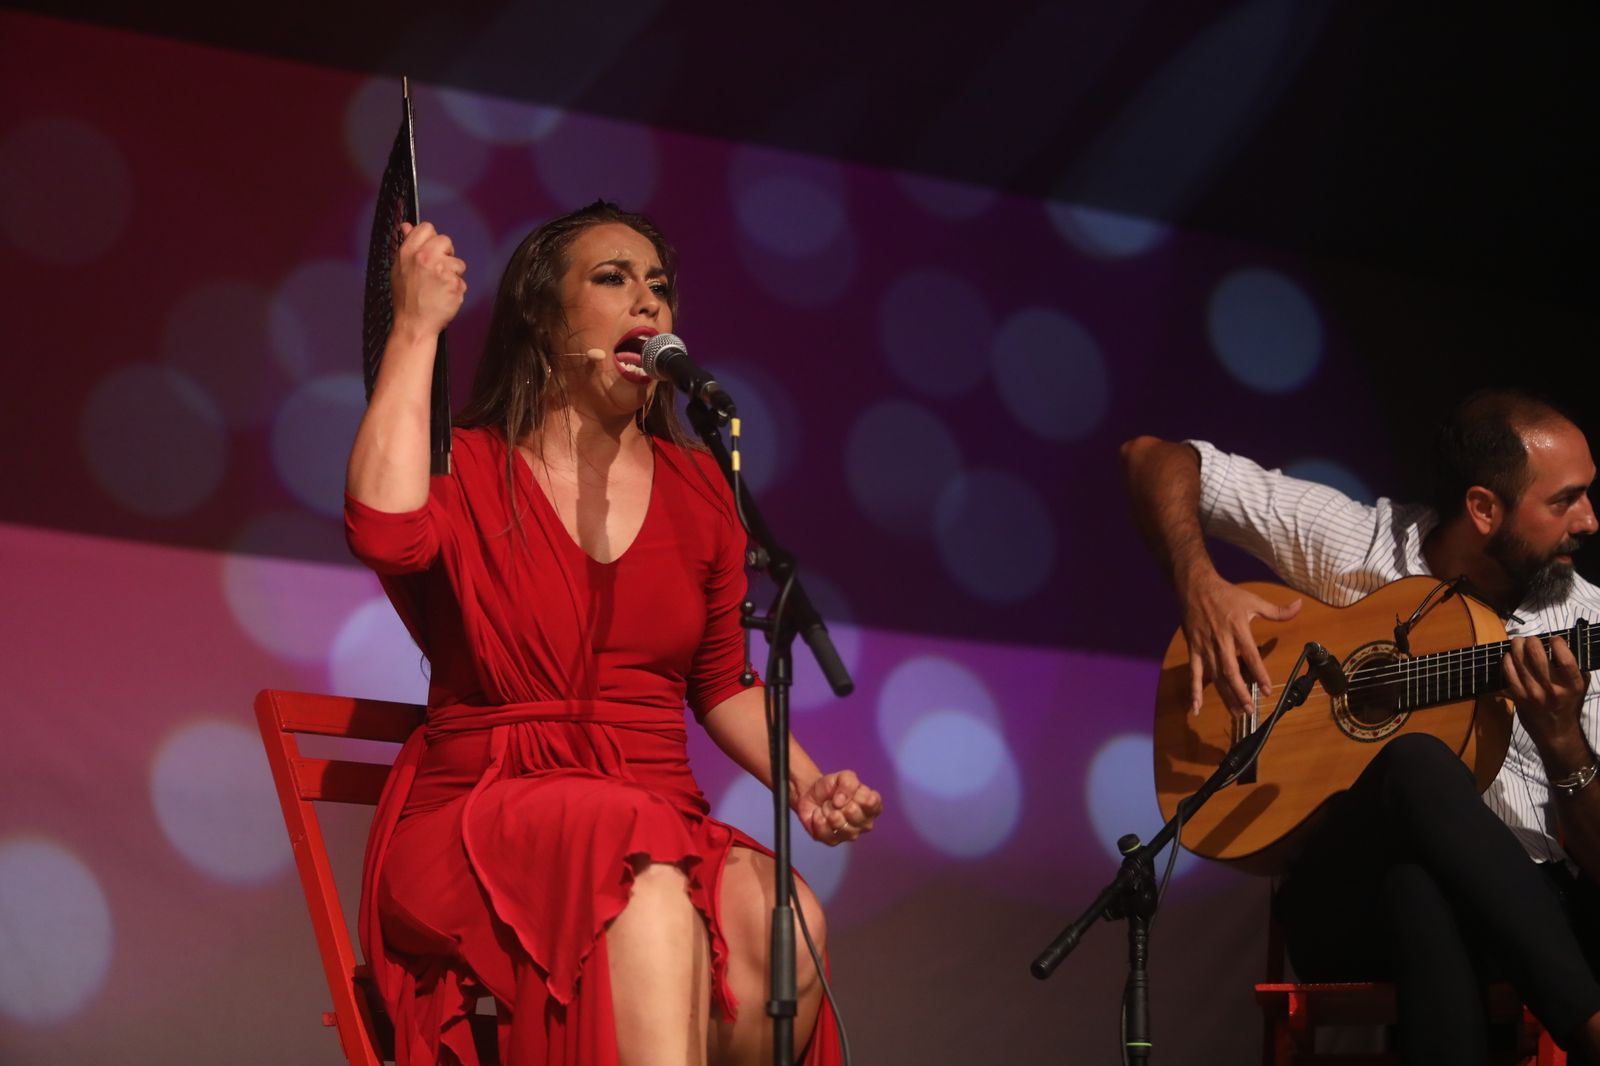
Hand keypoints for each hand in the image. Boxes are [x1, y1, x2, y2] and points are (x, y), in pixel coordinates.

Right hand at [391, 221, 465, 336]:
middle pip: (446, 240)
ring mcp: (441, 270)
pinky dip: (456, 290)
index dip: (431, 239)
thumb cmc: (406, 299)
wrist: (414, 325)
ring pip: (458, 262)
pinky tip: (444, 297)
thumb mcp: (398, 269)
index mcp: (408, 252)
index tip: (431, 251)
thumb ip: (406, 246)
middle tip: (437, 270)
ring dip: (452, 274)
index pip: (427, 228)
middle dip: (445, 254)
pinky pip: (461, 281)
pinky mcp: (454, 284)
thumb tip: (407, 225)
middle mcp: (425, 257)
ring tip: (438, 288)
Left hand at [795, 770, 881, 845]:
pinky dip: (818, 819)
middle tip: (835, 800)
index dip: (857, 795)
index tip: (848, 791)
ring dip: (828, 811)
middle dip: (840, 803)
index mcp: (872, 807)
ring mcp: (850, 834)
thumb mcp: (843, 777)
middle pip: (854, 813)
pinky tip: (819, 815)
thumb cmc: (832, 787)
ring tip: (827, 807)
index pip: (871, 803)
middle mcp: (865, 823)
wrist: (811, 795)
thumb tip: (840, 802)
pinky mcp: (834, 841)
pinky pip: (825, 832)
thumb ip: (848, 784)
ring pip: (839, 824)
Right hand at [1179, 572, 1300, 716]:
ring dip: (1225, 696)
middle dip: (1241, 693)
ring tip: (1236, 713)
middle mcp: (1221, 641)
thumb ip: (1277, 610)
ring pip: (1215, 676)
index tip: (1267, 690)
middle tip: (1250, 710)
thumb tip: (1300, 606)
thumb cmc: (1226, 594)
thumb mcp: (1253, 600)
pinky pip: (1194, 673)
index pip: (1250, 656)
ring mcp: (1205, 647)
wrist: (1194, 586)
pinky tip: (1197, 708)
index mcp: (1238, 629)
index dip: (1259, 674)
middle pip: (1231, 672)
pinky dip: (1194, 691)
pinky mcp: (1193, 649)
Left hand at [1503, 635, 1590, 771]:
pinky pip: (1509, 673)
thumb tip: (1563, 644)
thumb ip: (1575, 667)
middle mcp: (1553, 689)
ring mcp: (1534, 694)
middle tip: (1531, 638)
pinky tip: (1509, 655)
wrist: (1556, 732)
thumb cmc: (1569, 704)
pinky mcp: (1519, 697)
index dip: (1557, 644)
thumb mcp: (1580, 686)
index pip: (1565, 659)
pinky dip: (1507, 660)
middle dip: (1532, 641)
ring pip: (1520, 662)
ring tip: (1518, 642)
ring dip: (1517, 647)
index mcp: (1572, 685)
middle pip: (1537, 657)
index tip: (1554, 639)